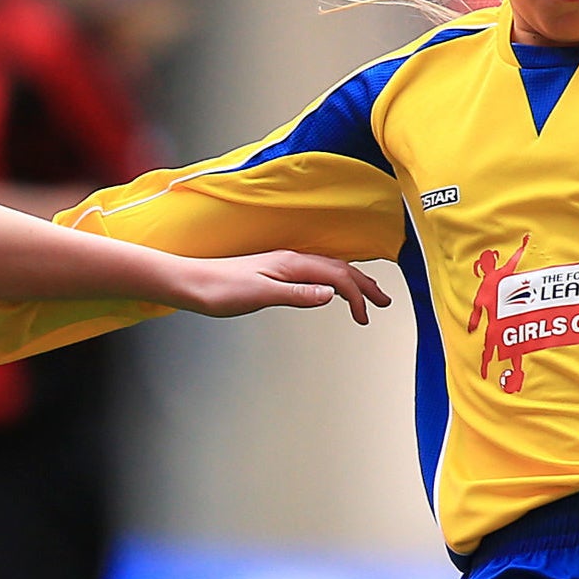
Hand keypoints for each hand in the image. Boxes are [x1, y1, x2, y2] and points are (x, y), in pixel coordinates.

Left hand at [172, 251, 392, 322]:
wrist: (193, 282)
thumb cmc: (221, 290)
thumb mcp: (262, 295)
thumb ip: (298, 294)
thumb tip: (331, 296)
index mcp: (292, 264)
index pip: (336, 278)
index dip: (356, 296)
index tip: (365, 318)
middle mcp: (291, 260)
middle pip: (339, 269)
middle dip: (364, 285)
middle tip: (385, 302)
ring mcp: (284, 264)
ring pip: (328, 269)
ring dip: (351, 282)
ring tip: (367, 296)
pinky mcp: (276, 271)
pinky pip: (315, 272)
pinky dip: (333, 280)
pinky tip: (331, 289)